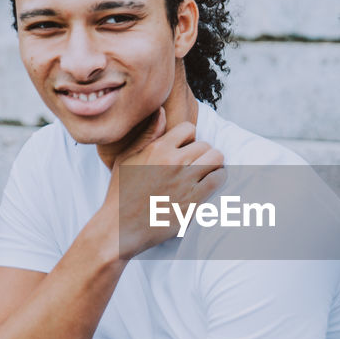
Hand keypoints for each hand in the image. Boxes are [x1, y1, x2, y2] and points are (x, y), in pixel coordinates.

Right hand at [104, 108, 225, 257]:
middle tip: (197, 164)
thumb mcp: (126, 158)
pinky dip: (218, 179)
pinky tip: (209, 184)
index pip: (189, 129)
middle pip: (206, 145)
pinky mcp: (194, 201)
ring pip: (217, 159)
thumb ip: (147, 134)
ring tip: (207, 172)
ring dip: (214, 164)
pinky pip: (218, 180)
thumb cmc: (120, 193)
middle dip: (203, 153)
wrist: (121, 227)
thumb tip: (162, 111)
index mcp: (158, 149)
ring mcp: (185, 181)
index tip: (184, 149)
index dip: (189, 138)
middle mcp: (174, 162)